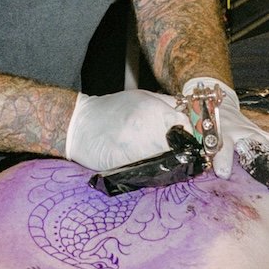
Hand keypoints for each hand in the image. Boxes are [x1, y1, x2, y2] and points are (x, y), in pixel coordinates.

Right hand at [65, 89, 189, 171]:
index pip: (186, 126)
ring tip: (161, 161)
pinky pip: (154, 171)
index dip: (187, 135)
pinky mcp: (133, 162)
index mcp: (156, 109)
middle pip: (180, 144)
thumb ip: (165, 105)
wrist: (81, 125)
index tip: (185, 141)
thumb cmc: (111, 111)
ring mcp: (143, 145)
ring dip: (170, 162)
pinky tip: (149, 167)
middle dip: (179, 149)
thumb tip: (186, 116)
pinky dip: (155, 171)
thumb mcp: (140, 97)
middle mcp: (153, 126)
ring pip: (170, 159)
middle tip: (173, 153)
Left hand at [182, 77, 268, 183]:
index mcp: (218, 129)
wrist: (214, 100)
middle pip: (255, 142)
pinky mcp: (261, 134)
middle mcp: (239, 129)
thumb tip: (170, 145)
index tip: (221, 173)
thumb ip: (183, 134)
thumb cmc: (201, 119)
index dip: (221, 156)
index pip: (220, 142)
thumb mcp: (190, 126)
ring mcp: (253, 131)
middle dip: (267, 160)